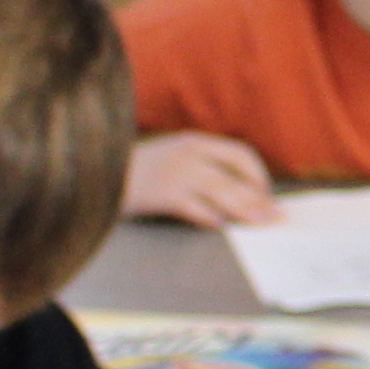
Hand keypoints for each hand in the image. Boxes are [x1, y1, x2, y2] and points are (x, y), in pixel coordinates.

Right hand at [127, 131, 278, 226]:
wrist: (95, 170)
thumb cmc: (138, 172)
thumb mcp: (172, 159)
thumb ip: (201, 169)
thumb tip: (238, 195)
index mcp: (193, 142)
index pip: (239, 153)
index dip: (258, 175)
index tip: (266, 194)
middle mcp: (188, 153)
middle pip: (235, 176)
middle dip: (259, 198)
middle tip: (274, 217)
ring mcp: (175, 172)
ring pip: (222, 191)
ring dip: (245, 210)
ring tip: (259, 224)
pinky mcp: (162, 193)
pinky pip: (196, 208)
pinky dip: (212, 218)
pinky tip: (222, 227)